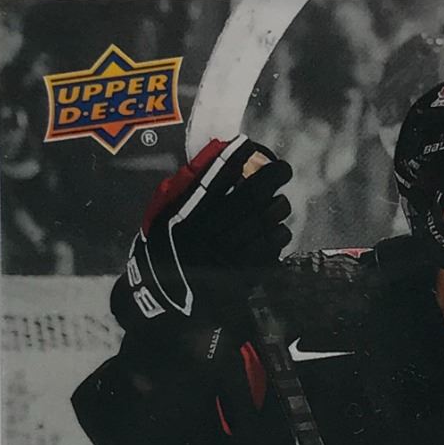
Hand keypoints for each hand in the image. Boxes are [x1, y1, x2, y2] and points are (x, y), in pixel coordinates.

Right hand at [117, 136, 291, 328]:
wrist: (160, 299)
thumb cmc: (161, 251)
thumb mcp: (161, 219)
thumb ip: (181, 193)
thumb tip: (207, 163)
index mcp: (185, 218)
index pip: (214, 181)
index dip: (234, 160)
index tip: (247, 145)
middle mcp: (207, 235)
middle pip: (249, 198)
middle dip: (271, 178)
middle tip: (283, 169)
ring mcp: (227, 257)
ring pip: (265, 222)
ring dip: (277, 208)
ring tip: (278, 203)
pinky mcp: (241, 276)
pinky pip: (270, 250)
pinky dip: (277, 236)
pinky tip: (277, 231)